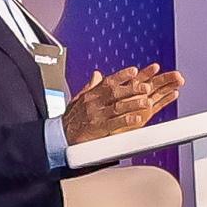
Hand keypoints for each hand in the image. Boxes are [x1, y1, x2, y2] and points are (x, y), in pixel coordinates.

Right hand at [64, 63, 181, 145]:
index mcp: (91, 95)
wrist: (60, 135)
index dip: (122, 76)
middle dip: (132, 89)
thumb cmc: (71, 118)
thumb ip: (90, 86)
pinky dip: (126, 121)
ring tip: (147, 102)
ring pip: (117, 107)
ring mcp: (96, 116)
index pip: (108, 82)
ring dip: (133, 104)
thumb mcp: (78, 99)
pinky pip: (114, 123)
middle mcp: (94, 103)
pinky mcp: (98, 129)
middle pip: (115, 93)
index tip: (135, 71)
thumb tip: (98, 74)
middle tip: (146, 86)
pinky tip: (137, 119)